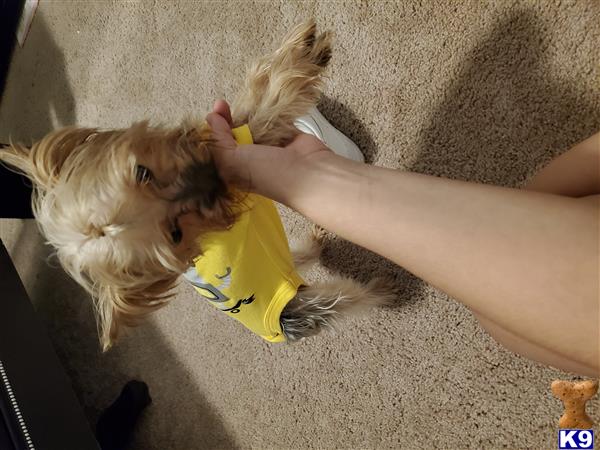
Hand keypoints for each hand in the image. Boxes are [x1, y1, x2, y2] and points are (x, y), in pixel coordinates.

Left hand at [206, 100, 333, 190]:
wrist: (308, 172)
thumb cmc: (268, 173)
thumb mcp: (231, 161)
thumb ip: (218, 140)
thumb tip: (211, 118)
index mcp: (236, 170)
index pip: (219, 148)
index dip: (213, 131)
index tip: (214, 114)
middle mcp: (250, 159)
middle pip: (233, 134)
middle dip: (227, 119)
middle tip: (222, 105)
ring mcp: (268, 146)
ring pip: (251, 124)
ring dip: (246, 113)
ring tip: (238, 104)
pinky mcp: (284, 134)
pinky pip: (272, 118)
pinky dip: (267, 111)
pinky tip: (260, 103)